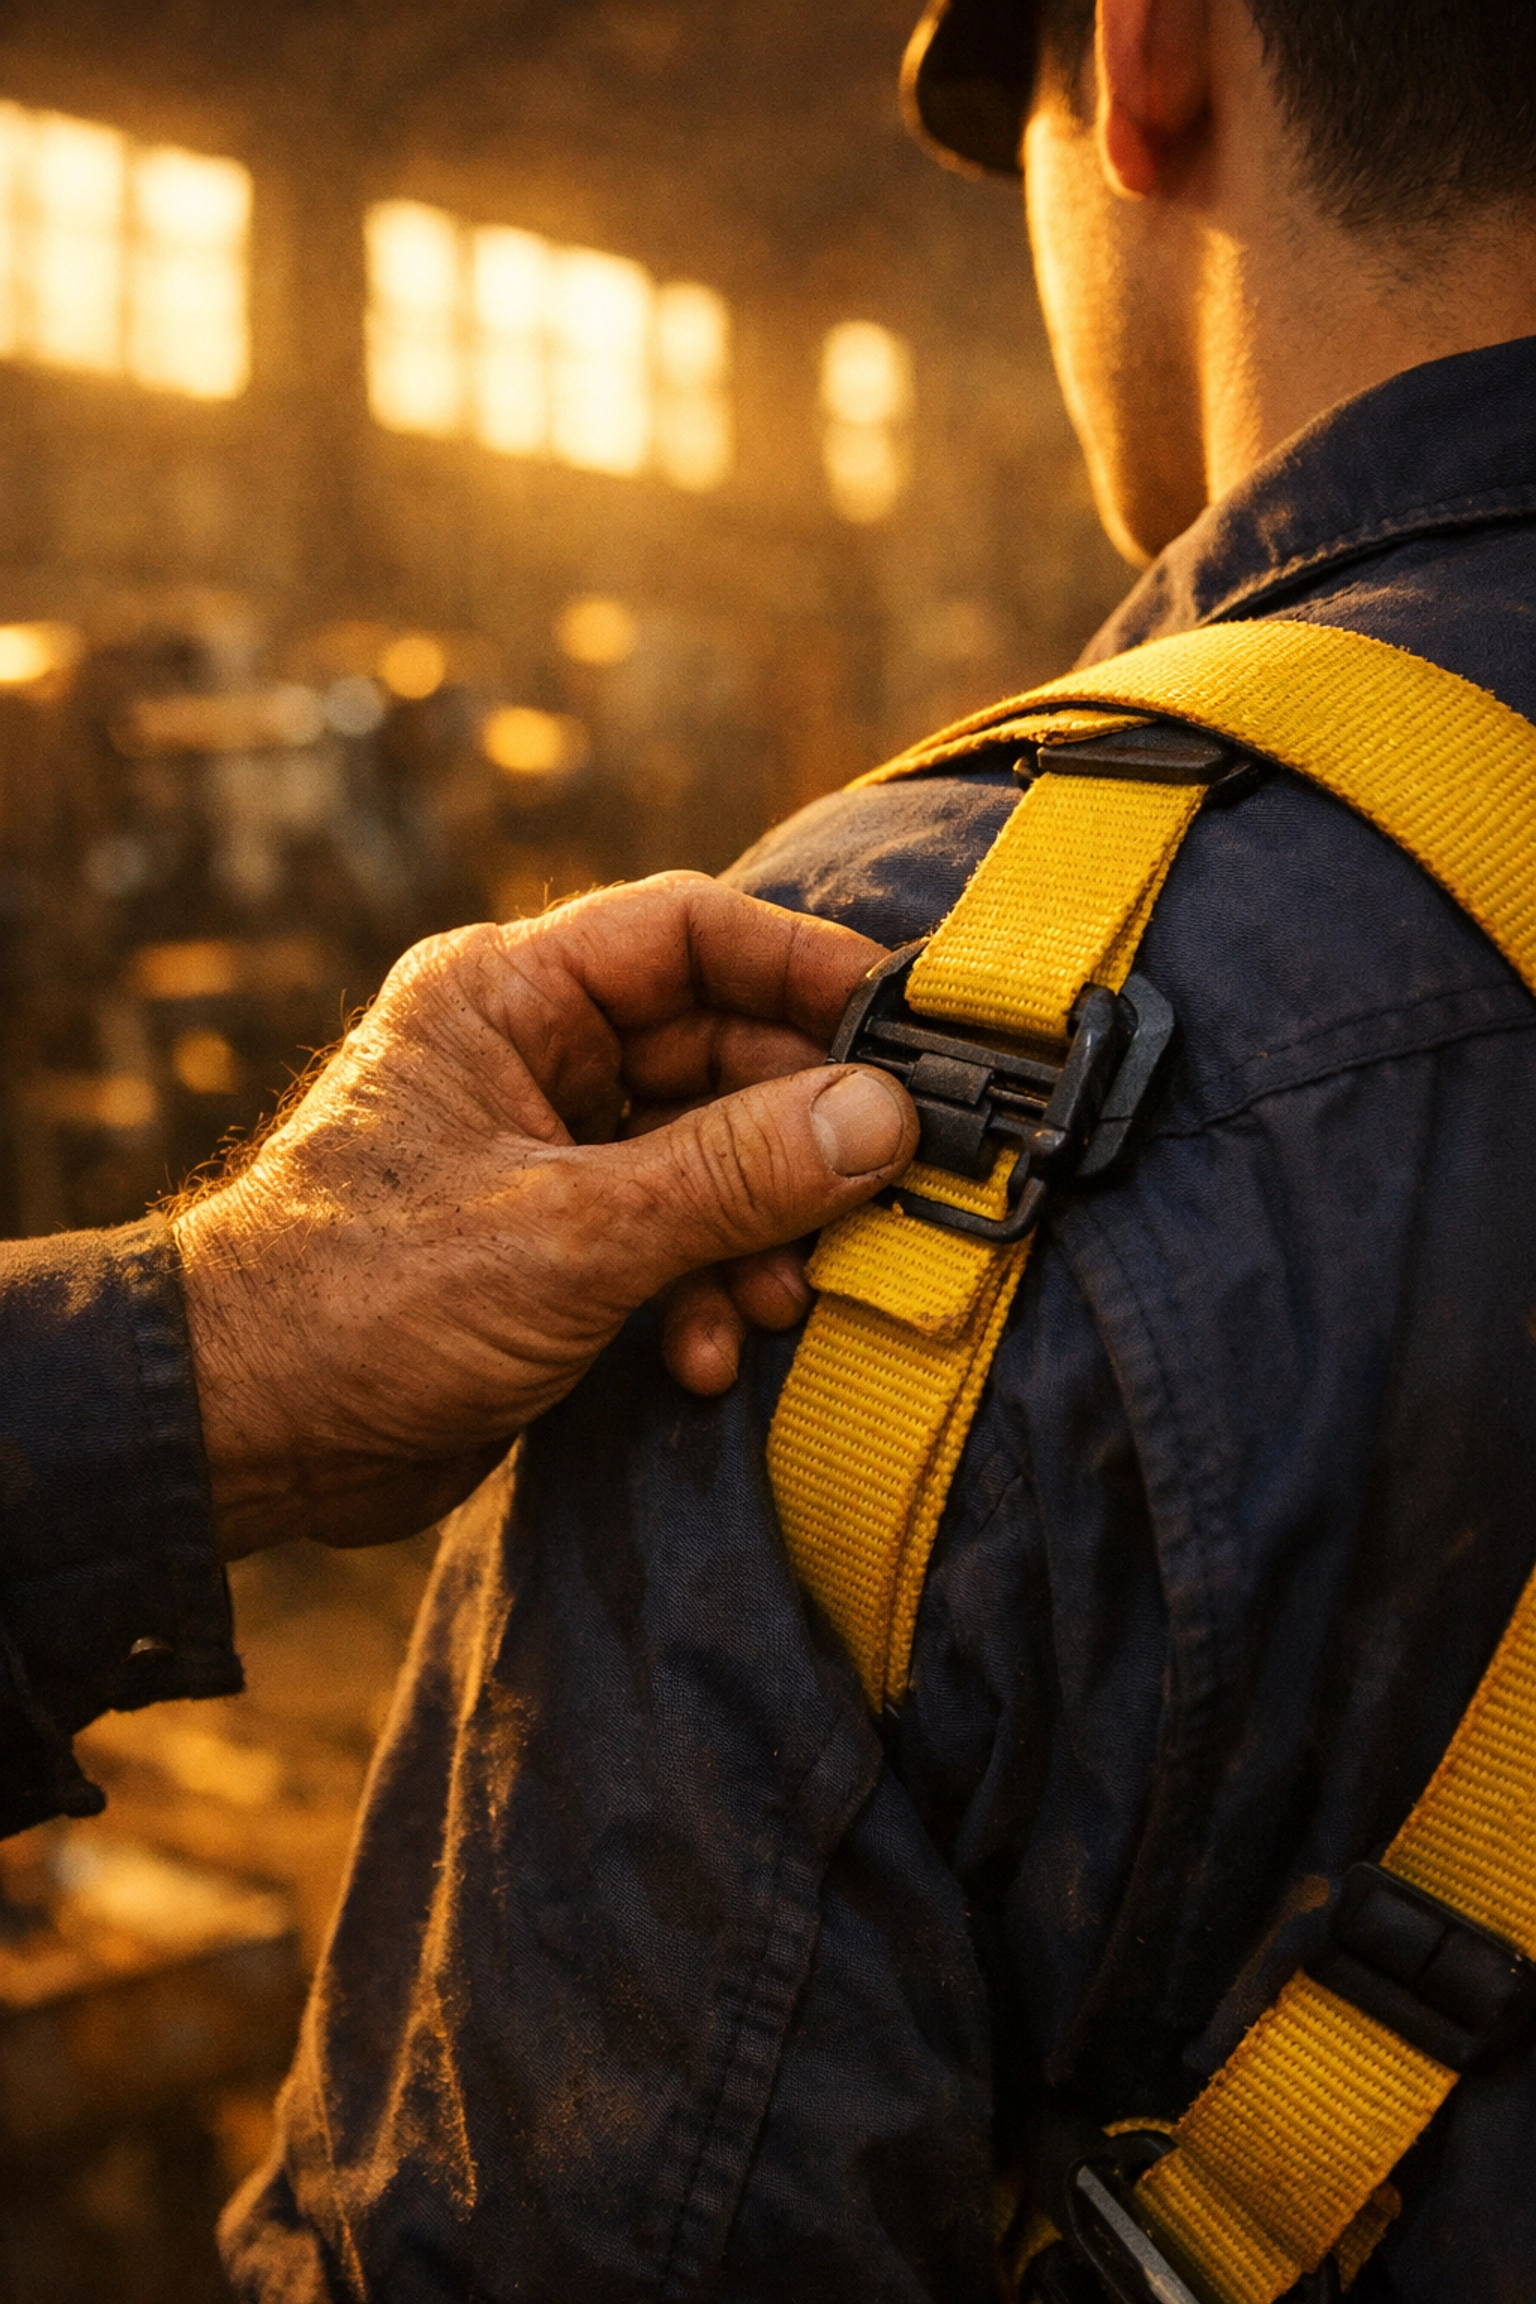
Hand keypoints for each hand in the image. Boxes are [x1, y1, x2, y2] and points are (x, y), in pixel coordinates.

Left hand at [172, 873, 916, 1558]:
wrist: (246, 1439)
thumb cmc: (361, 1304)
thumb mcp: (571, 1235)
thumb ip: (735, 1173)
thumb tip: (885, 1115)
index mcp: (504, 998)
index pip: (686, 932)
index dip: (800, 965)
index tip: (902, 1021)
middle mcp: (528, 1058)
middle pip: (715, 1052)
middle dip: (795, 1134)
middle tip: (873, 1195)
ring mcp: (544, 1151)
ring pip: (707, 1153)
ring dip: (757, 1230)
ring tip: (778, 1297)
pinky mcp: (555, 1242)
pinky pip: (671, 1235)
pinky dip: (703, 1290)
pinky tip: (702, 1355)